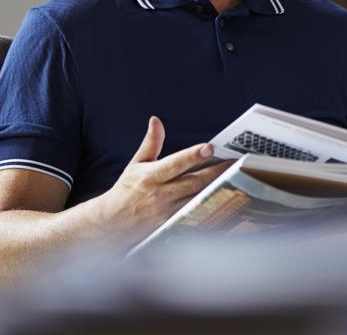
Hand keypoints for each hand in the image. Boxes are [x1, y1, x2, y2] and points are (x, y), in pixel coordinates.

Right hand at [95, 116, 230, 242]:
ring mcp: (166, 212)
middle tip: (235, 162)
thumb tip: (156, 120)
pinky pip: (194, 216)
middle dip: (216, 172)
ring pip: (197, 200)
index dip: (193, 155)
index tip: (209, 147)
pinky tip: (225, 199)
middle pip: (193, 183)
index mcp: (151, 176)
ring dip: (216, 189)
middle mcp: (160, 194)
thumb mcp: (136, 164)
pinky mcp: (171, 226)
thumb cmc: (126, 190)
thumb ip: (151, 143)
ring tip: (236, 177)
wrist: (110, 224)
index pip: (175, 164)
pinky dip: (209, 207)